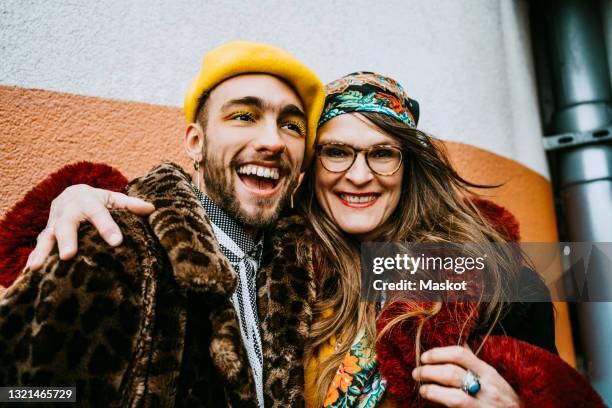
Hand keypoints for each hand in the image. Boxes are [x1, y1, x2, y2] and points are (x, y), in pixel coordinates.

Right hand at [24, 184, 154, 270]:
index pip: (99, 214)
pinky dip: (33, 259)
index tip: (117, 242)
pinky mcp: (46, 235)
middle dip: (67, 239)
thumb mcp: (113, 199)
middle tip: (68, 255)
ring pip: (47, 237)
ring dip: (42, 252)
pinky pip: (38, 248)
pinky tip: (29, 274)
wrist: (71, 194)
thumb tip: (151, 209)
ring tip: (37, 267)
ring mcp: (54, 224)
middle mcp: (68, 212)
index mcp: (88, 202)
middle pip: (66, 225)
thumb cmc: (98, 200)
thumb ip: (130, 204)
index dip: (107, 227)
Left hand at [412, 345, 520, 406]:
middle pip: (452, 374)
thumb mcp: (494, 378)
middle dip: (429, 371)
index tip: (425, 356)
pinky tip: (431, 400)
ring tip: (422, 388)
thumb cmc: (504, 399)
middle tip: (417, 372)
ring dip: (432, 390)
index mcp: (489, 372)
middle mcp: (487, 388)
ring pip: (453, 397)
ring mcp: (483, 406)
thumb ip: (476, 364)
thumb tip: (461, 345)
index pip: (460, 354)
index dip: (438, 353)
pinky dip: (440, 404)